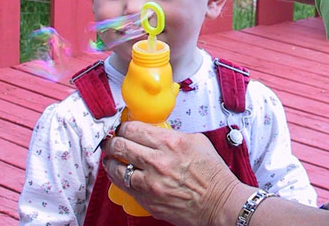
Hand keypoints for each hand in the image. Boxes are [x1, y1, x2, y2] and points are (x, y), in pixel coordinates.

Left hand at [102, 121, 242, 225]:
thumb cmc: (212, 174)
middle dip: (112, 141)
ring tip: (110, 158)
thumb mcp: (197, 141)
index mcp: (171, 142)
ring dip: (110, 161)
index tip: (123, 128)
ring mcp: (151, 182)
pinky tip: (117, 174)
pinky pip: (124, 187)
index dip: (124, 126)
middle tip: (111, 141)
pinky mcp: (148, 200)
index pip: (134, 129)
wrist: (219, 202)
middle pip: (121, 145)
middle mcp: (158, 161)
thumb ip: (173, 135)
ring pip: (117, 167)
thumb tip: (156, 133)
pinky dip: (117, 178)